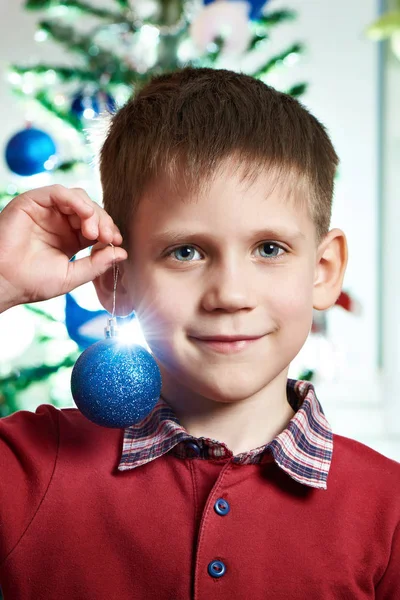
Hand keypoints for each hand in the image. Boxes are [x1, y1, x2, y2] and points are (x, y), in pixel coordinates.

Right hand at [0, 185, 127, 310]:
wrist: (5, 282)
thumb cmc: (33, 282)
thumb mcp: (72, 275)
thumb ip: (97, 264)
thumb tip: (123, 253)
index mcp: (71, 238)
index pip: (97, 226)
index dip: (109, 230)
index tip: (116, 242)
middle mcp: (60, 222)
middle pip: (91, 210)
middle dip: (104, 222)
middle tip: (107, 237)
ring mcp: (47, 211)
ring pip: (78, 198)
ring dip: (92, 212)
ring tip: (93, 232)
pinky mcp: (33, 202)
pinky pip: (58, 192)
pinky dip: (75, 200)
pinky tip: (84, 214)